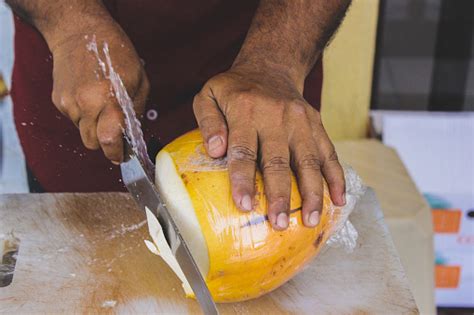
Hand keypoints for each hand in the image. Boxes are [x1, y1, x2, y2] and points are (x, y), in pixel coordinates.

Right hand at [49, 15, 148, 163]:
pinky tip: (89, 96)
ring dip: (94, 127)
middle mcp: (86, 104)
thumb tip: (134, 135)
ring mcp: (69, 103)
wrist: (79, 32)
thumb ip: (136, 110)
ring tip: (102, 105)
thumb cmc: (115, 53)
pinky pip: (73, 119)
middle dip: (105, 143)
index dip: (115, 153)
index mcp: (109, 99)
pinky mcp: (58, 100)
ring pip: (83, 131)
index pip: (109, 140)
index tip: (121, 156)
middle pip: (93, 143)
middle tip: (116, 132)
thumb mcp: (139, 80)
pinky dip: (83, 115)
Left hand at [193, 65, 344, 229]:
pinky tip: (338, 200)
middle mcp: (276, 116)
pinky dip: (335, 177)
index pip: (244, 150)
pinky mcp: (316, 124)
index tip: (245, 205)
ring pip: (309, 160)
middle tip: (278, 223)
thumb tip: (215, 151)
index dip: (244, 179)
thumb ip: (208, 121)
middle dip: (280, 194)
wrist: (270, 66)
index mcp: (246, 110)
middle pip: (279, 160)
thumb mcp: (209, 95)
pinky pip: (329, 152)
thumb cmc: (234, 89)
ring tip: (310, 221)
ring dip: (311, 193)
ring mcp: (300, 121)